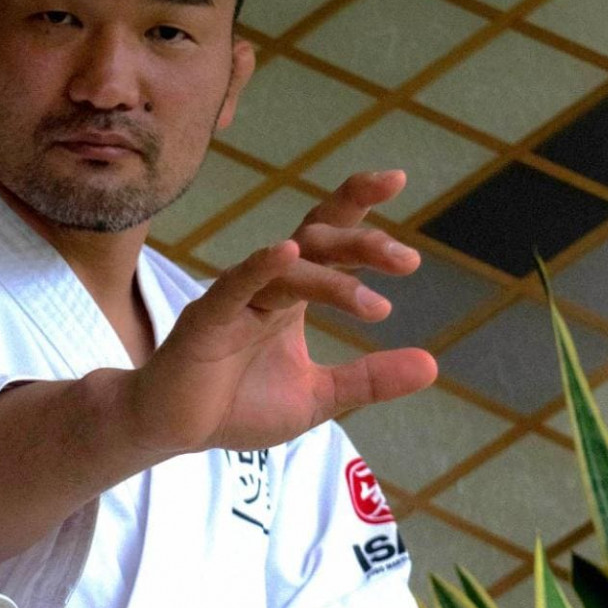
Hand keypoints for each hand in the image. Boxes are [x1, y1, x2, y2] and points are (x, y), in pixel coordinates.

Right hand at [121, 170, 436, 455]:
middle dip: (363, 244)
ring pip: (289, 269)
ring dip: (333, 282)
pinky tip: (285, 251)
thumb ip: (370, 379)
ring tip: (375, 308)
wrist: (174, 430)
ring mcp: (236, 298)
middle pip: (317, 241)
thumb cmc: (237, 405)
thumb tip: (434, 363)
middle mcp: (267, 286)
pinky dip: (260, 266)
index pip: (331, 239)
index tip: (399, 178)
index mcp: (293, 296)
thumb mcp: (319, 397)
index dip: (360, 206)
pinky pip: (236, 285)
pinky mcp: (207, 320)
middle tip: (408, 261)